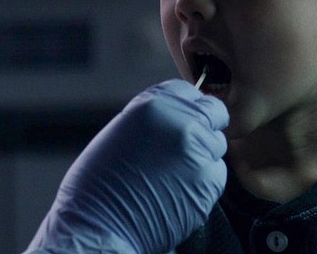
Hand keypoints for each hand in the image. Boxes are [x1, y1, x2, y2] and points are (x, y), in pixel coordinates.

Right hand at [25, 79, 228, 253]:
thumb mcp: (121, 131)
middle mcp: (181, 121)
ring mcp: (198, 151)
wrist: (98, 226)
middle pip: (214, 112)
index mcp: (154, 104)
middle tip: (186, 148)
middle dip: (205, 126)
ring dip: (203, 157)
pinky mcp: (209, 181)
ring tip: (173, 176)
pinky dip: (203, 183)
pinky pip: (217, 174)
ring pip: (217, 145)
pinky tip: (178, 193)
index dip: (188, 106)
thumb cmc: (99, 184)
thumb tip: (179, 113)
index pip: (190, 90)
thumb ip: (155, 117)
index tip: (183, 120)